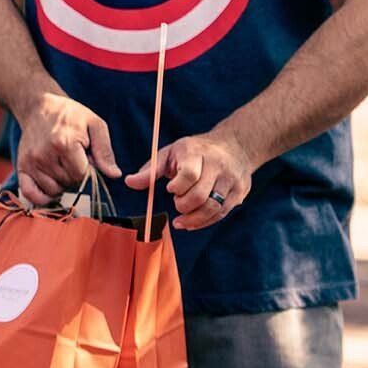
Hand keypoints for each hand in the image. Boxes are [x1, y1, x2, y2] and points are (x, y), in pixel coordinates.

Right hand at [15, 91, 119, 206]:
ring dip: (61, 184)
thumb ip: (105, 151)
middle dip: (75, 176)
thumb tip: (114, 174)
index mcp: (64, 144)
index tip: (85, 156)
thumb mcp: (94, 125)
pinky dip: (41, 197)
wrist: (39, 107)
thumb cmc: (70, 115)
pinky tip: (49, 189)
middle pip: (68, 184)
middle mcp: (44, 155)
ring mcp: (31, 162)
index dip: (88, 169)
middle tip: (72, 158)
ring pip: (53, 191)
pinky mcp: (22, 167)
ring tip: (61, 165)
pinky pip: (31, 194)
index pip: (82, 175)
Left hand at [124, 130, 254, 230]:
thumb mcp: (170, 153)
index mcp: (197, 152)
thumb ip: (150, 170)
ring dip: (193, 219)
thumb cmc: (194, 151)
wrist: (235, 146)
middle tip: (177, 202)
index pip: (189, 174)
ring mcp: (231, 180)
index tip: (171, 189)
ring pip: (213, 208)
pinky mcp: (240, 192)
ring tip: (182, 218)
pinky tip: (192, 222)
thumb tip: (128, 182)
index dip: (177, 187)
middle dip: (183, 205)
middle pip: (200, 196)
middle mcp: (218, 165)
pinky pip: (222, 214)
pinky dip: (205, 222)